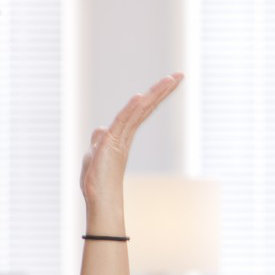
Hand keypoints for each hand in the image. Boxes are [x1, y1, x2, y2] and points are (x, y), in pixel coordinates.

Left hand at [80, 73, 183, 211]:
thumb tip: (100, 128)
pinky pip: (123, 123)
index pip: (140, 111)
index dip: (152, 97)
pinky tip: (140, 97)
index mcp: (123, 136)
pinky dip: (131, 110)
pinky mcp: (112, 144)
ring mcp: (120, 139)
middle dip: (161, 91)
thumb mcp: (95, 154)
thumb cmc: (97, 181)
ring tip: (170, 79)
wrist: (99, 198)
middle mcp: (126, 135)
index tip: (168, 83)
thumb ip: (99, 140)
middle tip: (179, 75)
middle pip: (145, 108)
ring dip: (154, 94)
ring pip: (139, 111)